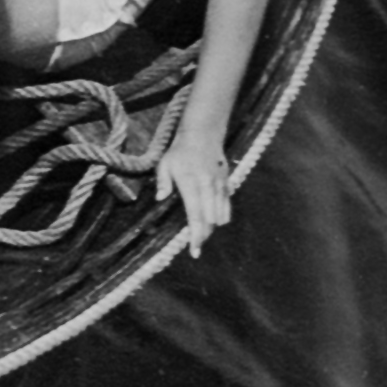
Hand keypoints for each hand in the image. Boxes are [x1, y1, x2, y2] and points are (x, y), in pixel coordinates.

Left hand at [154, 122, 233, 257]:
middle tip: (195, 246)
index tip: (194, 250)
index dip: (195, 235)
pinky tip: (214, 222)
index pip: (195, 215)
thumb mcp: (165, 164)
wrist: (203, 135)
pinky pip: (227, 205)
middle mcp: (208, 187)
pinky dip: (222, 216)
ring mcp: (219, 186)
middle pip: (209, 220)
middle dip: (204, 236)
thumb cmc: (179, 152)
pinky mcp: (227, 183)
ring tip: (202, 236)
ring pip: (220, 215)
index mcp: (191, 184)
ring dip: (212, 227)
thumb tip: (159, 198)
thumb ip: (163, 181)